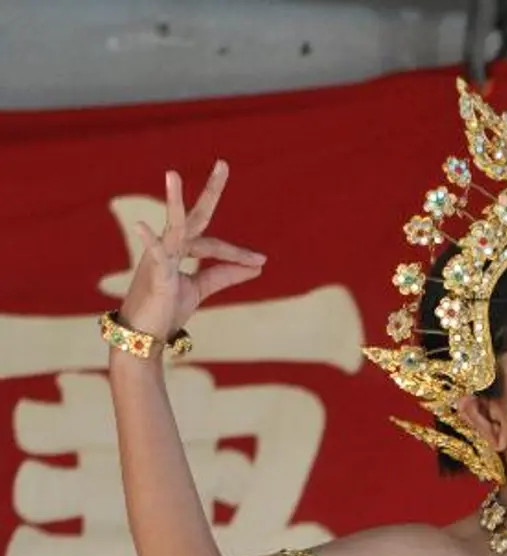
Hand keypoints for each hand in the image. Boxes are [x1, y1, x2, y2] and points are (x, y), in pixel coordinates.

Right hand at [118, 160, 266, 340]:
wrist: (143, 336)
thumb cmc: (167, 309)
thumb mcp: (201, 288)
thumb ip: (226, 275)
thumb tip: (259, 265)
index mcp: (180, 250)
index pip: (215, 244)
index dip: (239, 253)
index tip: (261, 260)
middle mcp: (170, 248)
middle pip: (193, 216)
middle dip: (209, 191)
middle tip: (224, 164)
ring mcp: (159, 259)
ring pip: (172, 227)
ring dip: (173, 202)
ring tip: (172, 174)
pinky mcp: (154, 276)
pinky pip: (152, 255)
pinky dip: (149, 241)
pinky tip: (141, 225)